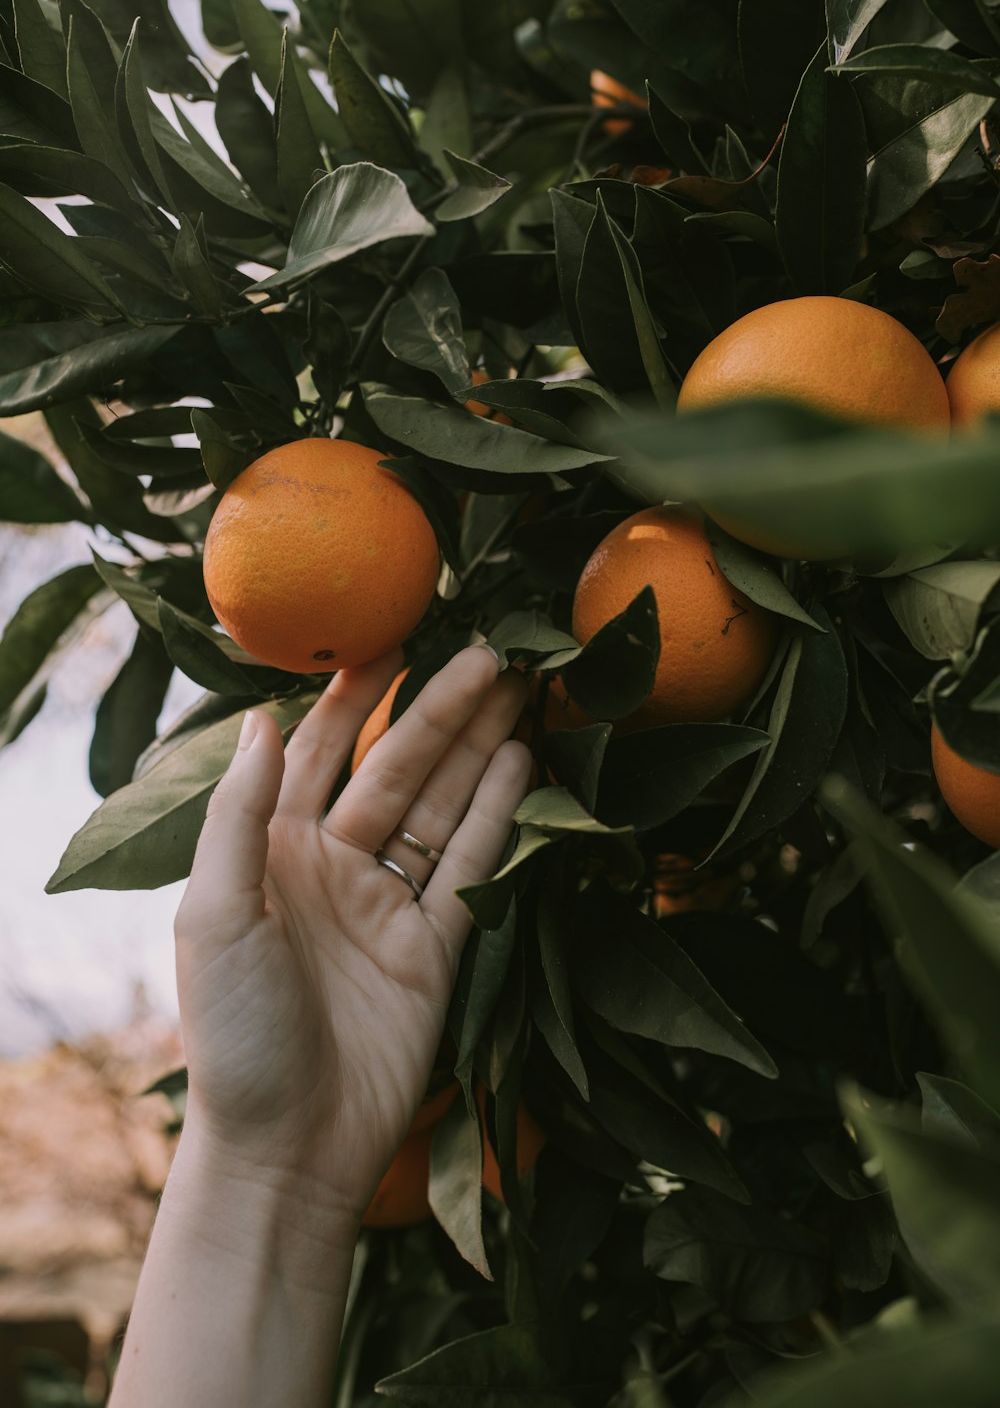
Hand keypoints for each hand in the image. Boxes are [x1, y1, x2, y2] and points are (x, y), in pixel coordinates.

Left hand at [173, 645, 529, 1221]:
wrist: (288, 1148)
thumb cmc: (235, 1034)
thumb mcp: (215, 915)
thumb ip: (237, 816)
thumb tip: (257, 718)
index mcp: (274, 851)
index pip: (318, 751)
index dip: (354, 694)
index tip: (392, 635)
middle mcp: (335, 865)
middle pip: (397, 768)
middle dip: (439, 709)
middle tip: (491, 650)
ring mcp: (390, 903)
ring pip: (442, 806)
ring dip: (478, 747)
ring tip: (519, 687)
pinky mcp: (437, 946)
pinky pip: (474, 866)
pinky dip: (500, 814)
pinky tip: (522, 761)